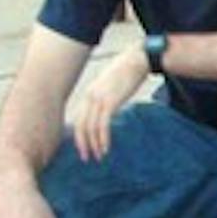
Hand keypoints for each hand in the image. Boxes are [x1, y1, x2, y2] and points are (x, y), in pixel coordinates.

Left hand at [71, 46, 149, 161]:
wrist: (137, 59)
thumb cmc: (128, 71)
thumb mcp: (112, 85)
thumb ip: (107, 96)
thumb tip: (109, 109)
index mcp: (90, 94)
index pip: (79, 119)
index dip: (80, 136)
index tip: (84, 148)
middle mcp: (90, 97)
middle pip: (81, 126)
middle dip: (82, 144)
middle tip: (87, 158)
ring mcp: (99, 99)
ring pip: (91, 128)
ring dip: (94, 144)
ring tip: (99, 156)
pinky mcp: (110, 101)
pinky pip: (103, 125)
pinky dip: (103, 138)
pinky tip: (106, 147)